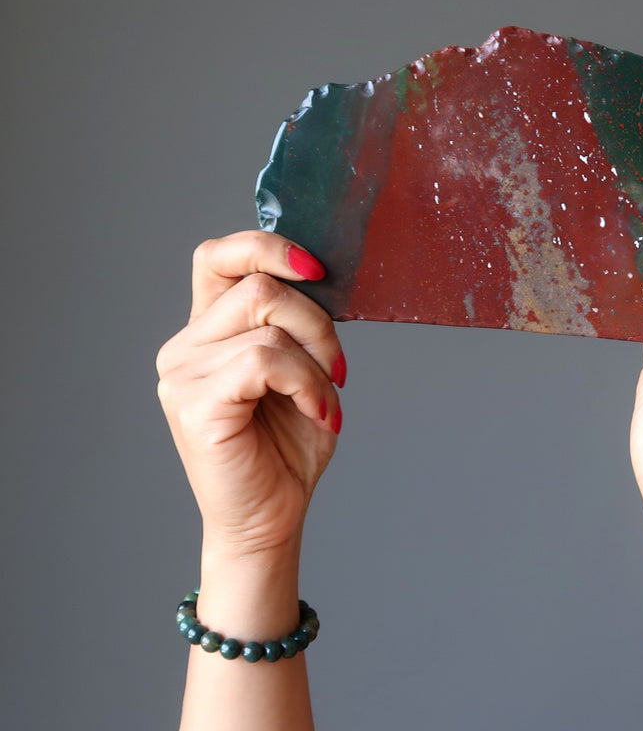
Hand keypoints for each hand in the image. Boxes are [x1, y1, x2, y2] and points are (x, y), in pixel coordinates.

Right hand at [156, 231, 344, 557]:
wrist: (270, 518)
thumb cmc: (287, 447)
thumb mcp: (302, 371)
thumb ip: (296, 326)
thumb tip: (320, 276)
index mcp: (208, 332)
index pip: (219, 257)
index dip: (267, 247)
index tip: (317, 269)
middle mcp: (185, 347)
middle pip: (259, 287)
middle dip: (318, 323)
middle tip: (338, 369)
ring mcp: (183, 375)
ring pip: (269, 326)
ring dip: (318, 364)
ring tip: (326, 403)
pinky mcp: (195, 404)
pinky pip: (264, 362)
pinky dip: (306, 384)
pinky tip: (318, 413)